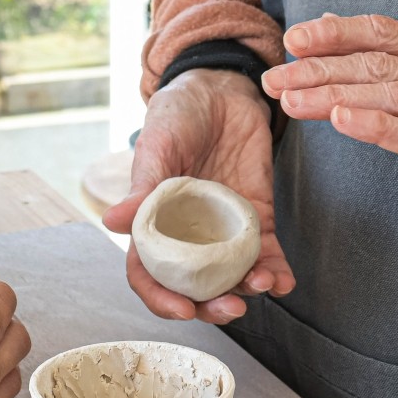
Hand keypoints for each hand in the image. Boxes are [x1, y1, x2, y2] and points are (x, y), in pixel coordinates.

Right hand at [102, 67, 292, 322]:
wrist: (222, 87)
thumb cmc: (179, 113)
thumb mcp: (158, 144)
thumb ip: (143, 186)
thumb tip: (113, 223)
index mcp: (155, 222)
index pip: (150, 272)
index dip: (161, 298)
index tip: (182, 310)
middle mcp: (188, 234)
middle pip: (195, 286)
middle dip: (212, 306)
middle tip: (232, 309)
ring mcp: (224, 229)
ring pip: (233, 276)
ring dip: (248, 290)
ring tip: (263, 284)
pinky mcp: (257, 216)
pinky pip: (267, 253)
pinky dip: (277, 272)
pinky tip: (284, 281)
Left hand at [265, 13, 397, 238]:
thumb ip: (397, 62)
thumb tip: (331, 29)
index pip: (383, 31)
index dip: (335, 32)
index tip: (292, 38)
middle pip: (376, 62)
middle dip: (318, 70)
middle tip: (274, 79)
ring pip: (389, 93)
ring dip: (335, 95)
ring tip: (291, 100)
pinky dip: (376, 125)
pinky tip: (343, 121)